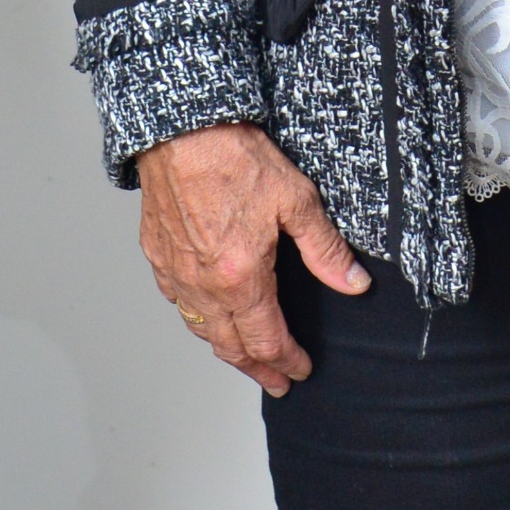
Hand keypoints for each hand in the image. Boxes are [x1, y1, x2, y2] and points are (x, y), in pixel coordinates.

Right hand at [137, 122, 368, 393]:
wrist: (181, 128)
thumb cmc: (234, 157)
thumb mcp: (296, 201)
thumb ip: (325, 250)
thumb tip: (353, 283)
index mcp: (240, 278)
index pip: (267, 340)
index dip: (286, 361)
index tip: (299, 371)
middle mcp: (203, 284)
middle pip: (229, 347)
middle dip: (256, 368)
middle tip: (274, 382)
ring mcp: (175, 271)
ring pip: (199, 328)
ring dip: (224, 348)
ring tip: (242, 356)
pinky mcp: (156, 252)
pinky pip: (176, 300)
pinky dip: (194, 315)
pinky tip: (204, 312)